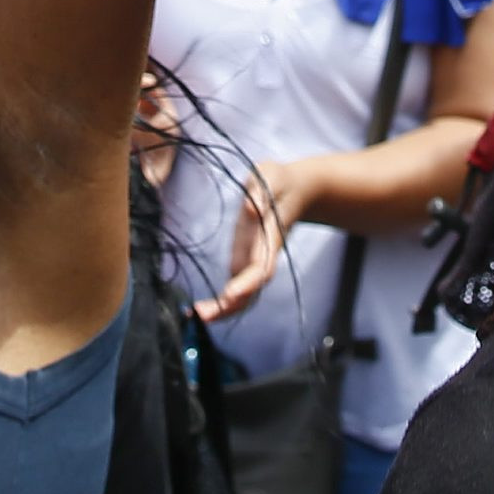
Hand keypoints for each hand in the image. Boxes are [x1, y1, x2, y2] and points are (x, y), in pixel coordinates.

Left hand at [201, 161, 306, 322]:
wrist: (297, 190)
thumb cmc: (281, 182)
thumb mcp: (271, 177)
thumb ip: (261, 193)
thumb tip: (250, 210)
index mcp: (269, 238)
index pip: (261, 267)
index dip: (247, 283)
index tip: (230, 295)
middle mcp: (262, 255)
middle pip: (252, 291)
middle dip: (229, 306)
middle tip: (201, 316)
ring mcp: (255, 260)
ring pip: (245, 295)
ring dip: (223, 310)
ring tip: (196, 316)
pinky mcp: (246, 260)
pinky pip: (238, 289)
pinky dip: (222, 303)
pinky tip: (203, 309)